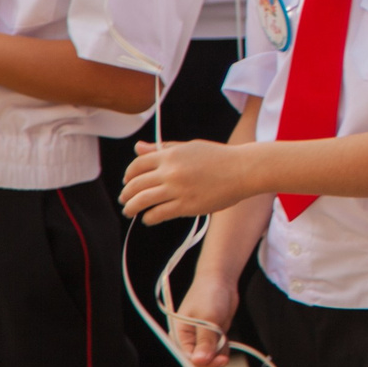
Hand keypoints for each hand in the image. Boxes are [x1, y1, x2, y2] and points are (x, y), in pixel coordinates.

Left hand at [120, 138, 256, 222]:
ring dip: (131, 208)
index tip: (127, 182)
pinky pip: (158, 214)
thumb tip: (138, 148)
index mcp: (170, 155)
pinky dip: (149, 218)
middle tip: (125, 200)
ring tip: (130, 211)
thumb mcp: (190, 147)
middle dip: (126, 195)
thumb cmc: (219, 158)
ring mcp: (177, 189)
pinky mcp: (186, 206)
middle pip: (135, 185)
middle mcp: (170, 171)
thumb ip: (163, 149)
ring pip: (142, 201)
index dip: (128, 176)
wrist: (243, 170)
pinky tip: (149, 218)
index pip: (137, 165)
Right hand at [172, 271, 240, 366]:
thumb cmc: (209, 294)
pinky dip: (223, 349)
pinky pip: (217, 352)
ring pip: (210, 359)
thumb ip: (205, 340)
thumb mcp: (208, 317)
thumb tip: (200, 361)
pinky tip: (225, 337)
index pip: (187, 359)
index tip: (218, 361)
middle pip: (198, 363)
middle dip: (212, 362)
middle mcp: (187, 341)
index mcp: (178, 336)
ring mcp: (199, 340)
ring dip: (219, 354)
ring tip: (223, 337)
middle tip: (224, 358)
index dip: (202, 364)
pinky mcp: (210, 339)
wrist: (220, 281)